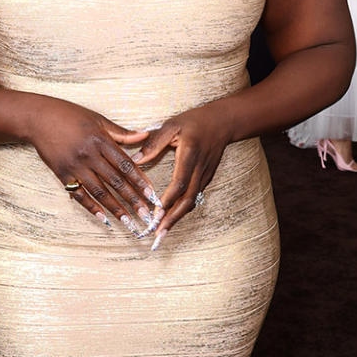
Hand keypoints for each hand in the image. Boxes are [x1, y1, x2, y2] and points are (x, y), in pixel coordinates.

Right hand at [28, 96, 161, 235]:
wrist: (38, 118)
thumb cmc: (69, 115)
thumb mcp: (98, 119)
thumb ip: (121, 133)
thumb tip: (145, 135)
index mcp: (101, 141)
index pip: (126, 164)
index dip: (140, 181)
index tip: (152, 194)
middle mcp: (89, 156)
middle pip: (116, 182)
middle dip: (133, 200)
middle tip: (146, 215)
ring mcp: (75, 167)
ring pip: (100, 192)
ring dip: (116, 209)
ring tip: (129, 221)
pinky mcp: (62, 174)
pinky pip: (79, 195)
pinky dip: (92, 208)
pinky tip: (104, 218)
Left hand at [133, 101, 232, 247]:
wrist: (223, 122)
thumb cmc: (194, 121)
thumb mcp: (171, 125)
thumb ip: (153, 143)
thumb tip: (133, 160)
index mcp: (190, 155)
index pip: (179, 183)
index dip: (168, 201)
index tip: (156, 215)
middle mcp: (199, 170)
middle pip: (187, 200)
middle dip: (172, 220)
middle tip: (158, 235)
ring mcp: (204, 176)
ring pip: (191, 203)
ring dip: (177, 219)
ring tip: (161, 234)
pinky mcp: (205, 179)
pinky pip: (193, 198)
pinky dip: (181, 211)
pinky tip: (170, 219)